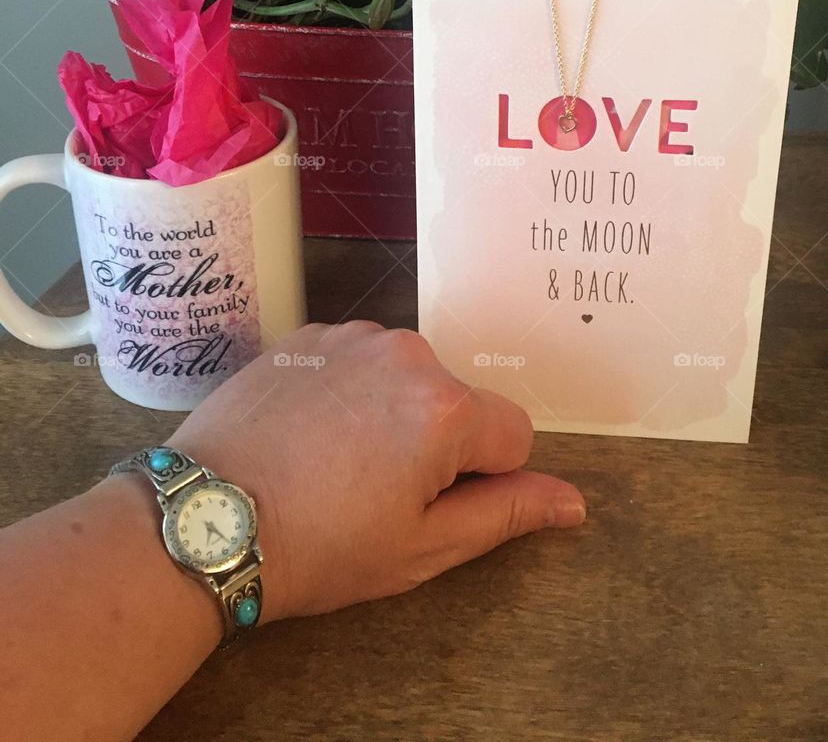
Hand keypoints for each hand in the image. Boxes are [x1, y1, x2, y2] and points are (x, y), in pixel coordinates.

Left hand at [168, 322, 585, 621]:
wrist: (203, 519)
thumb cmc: (318, 545)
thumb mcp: (421, 546)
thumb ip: (506, 513)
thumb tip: (573, 501)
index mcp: (446, 407)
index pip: (513, 433)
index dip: (481, 478)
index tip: (424, 505)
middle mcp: (407, 352)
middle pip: (457, 399)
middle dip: (435, 441)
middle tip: (374, 491)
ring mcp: (352, 334)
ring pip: (406, 376)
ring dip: (391, 410)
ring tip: (335, 462)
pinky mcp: (307, 332)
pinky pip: (357, 357)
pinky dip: (348, 388)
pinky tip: (308, 431)